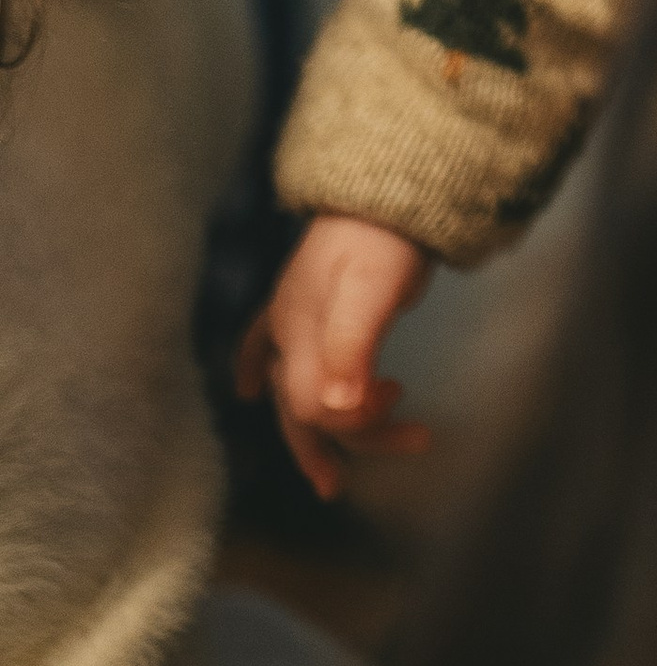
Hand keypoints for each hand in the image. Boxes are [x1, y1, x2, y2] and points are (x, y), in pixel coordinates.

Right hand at [236, 213, 435, 497]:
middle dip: (337, 441)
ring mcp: (294, 317)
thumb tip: (337, 410)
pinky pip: (268, 345)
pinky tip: (249, 390)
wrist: (387, 188)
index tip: (398, 399)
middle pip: (302, 406)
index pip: (312, 405)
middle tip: (358, 477)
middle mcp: (289, 331)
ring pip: (298, 386)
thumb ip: (353, 347)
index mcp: (299, 333)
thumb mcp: (372, 291)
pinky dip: (259, 369)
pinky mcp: (306, 303)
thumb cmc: (383, 239)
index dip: (353, 421)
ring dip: (331, 417)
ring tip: (377, 431)